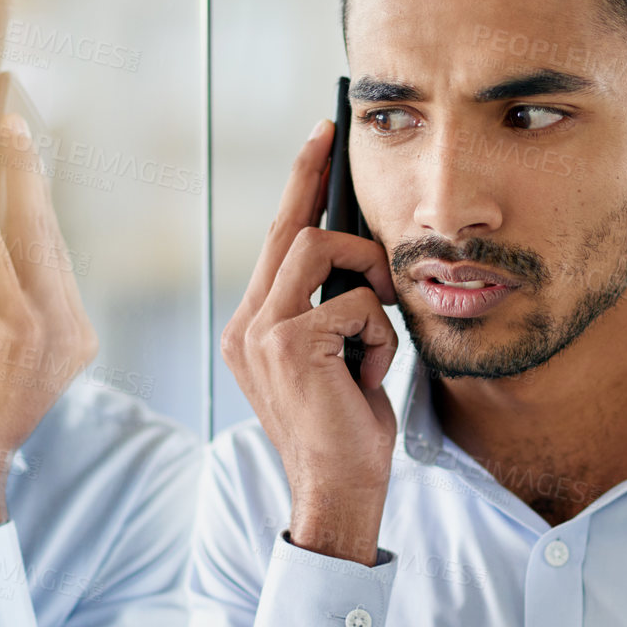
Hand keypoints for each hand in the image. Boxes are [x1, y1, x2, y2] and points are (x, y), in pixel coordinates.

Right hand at [220, 119, 398, 563]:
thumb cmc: (346, 427)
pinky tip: (369, 374)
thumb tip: (360, 256)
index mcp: (254, 326)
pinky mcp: (289, 345)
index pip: (274, 241)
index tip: (319, 141)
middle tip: (334, 137)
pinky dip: (378, 336)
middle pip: (288, 228)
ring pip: (318, 250)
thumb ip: (330, 309)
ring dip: (366, 278)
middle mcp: (248, 324)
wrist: (338, 489)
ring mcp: (262, 333)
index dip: (298, 186)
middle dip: (318, 182)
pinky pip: (354, 303)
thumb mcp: (335, 357)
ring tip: (377, 323)